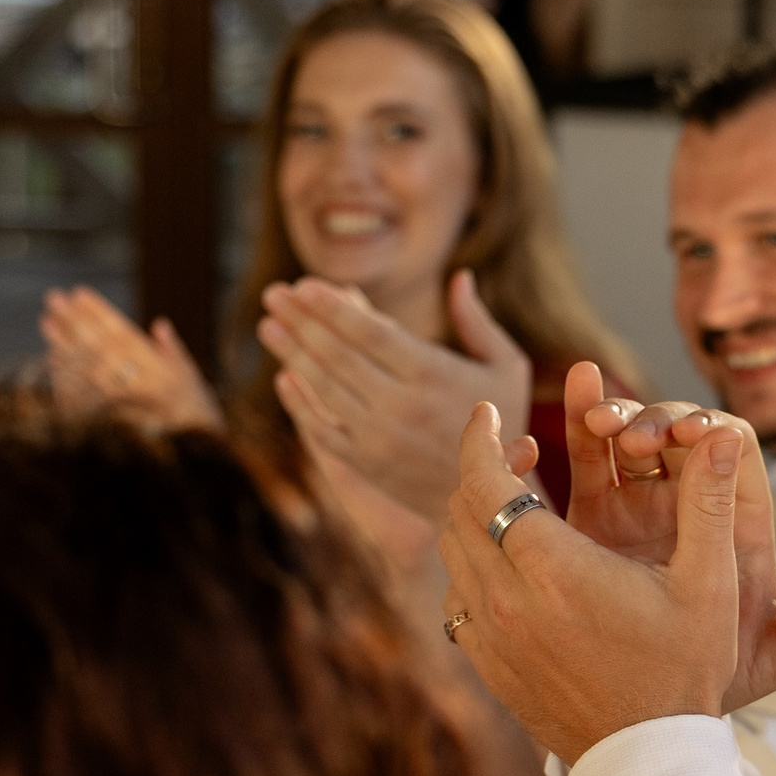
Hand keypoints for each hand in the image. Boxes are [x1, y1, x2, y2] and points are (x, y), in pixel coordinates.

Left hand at [41, 287, 221, 432]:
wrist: (189, 461)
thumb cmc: (194, 419)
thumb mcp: (191, 382)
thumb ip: (173, 352)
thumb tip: (159, 325)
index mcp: (157, 371)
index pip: (121, 333)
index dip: (99, 312)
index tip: (79, 292)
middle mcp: (135, 385)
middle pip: (96, 346)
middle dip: (73, 320)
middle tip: (54, 299)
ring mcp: (115, 407)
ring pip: (81, 367)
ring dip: (62, 343)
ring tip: (47, 322)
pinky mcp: (100, 425)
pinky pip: (75, 395)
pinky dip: (63, 375)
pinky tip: (51, 358)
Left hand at [259, 271, 533, 522]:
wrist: (489, 499)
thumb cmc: (502, 423)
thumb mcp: (507, 368)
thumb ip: (478, 322)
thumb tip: (459, 276)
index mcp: (433, 374)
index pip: (369, 332)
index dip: (332, 307)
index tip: (303, 285)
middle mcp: (401, 406)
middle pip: (337, 355)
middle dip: (300, 321)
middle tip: (273, 295)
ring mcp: (379, 438)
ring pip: (323, 389)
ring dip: (291, 354)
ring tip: (268, 326)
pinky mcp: (366, 464)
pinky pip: (322, 429)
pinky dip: (299, 403)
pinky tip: (282, 378)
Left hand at [438, 403, 743, 764]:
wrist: (648, 760)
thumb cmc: (683, 670)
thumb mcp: (709, 585)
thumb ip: (709, 504)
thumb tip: (720, 436)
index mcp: (555, 570)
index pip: (486, 483)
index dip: (479, 438)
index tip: (487, 411)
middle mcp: (508, 601)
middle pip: (461, 511)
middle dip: (479, 468)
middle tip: (512, 446)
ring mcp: (492, 638)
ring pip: (453, 554)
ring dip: (473, 515)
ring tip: (512, 496)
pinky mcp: (488, 666)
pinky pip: (459, 598)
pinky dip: (472, 566)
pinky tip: (508, 561)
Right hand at [561, 365, 775, 712]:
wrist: (647, 708)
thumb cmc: (720, 679)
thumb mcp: (771, 661)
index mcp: (737, 519)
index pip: (733, 448)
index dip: (712, 431)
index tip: (689, 436)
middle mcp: (690, 501)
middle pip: (676, 429)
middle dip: (655, 419)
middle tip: (632, 436)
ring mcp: (640, 502)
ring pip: (626, 437)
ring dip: (608, 416)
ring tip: (592, 422)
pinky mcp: (594, 514)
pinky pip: (582, 461)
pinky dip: (569, 433)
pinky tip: (544, 435)